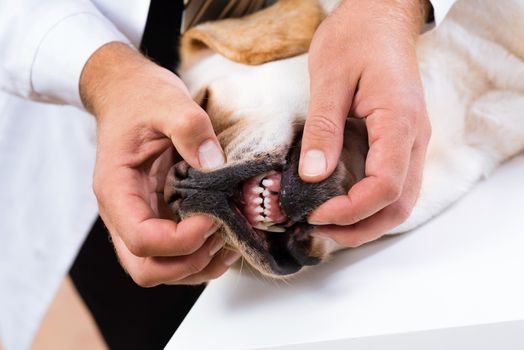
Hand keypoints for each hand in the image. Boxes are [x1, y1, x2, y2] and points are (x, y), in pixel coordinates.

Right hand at [80, 42, 239, 285]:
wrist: (126, 93)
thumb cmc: (140, 97)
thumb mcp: (166, 101)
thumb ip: (190, 127)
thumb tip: (215, 165)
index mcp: (117, 189)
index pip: (142, 240)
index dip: (183, 239)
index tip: (214, 215)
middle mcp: (123, 212)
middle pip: (146, 269)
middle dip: (189, 263)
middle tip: (221, 236)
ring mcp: (140, 217)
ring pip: (161, 270)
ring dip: (198, 265)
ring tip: (230, 239)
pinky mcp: (157, 215)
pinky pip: (174, 254)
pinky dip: (201, 256)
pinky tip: (226, 236)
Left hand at [299, 0, 431, 245]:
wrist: (380, 16)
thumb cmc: (356, 38)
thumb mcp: (330, 78)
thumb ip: (324, 128)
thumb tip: (314, 176)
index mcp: (400, 121)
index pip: (386, 186)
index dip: (351, 209)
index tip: (315, 213)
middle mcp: (413, 138)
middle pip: (399, 205)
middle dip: (360, 228)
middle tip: (318, 230)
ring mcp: (409, 141)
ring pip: (399, 200)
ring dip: (365, 222)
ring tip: (325, 225)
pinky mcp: (398, 141)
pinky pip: (390, 184)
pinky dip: (366, 204)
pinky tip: (337, 204)